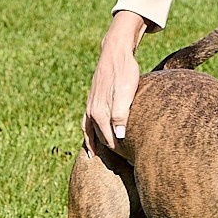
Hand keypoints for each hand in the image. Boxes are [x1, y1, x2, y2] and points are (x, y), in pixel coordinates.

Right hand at [84, 11, 149, 157]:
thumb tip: (119, 137)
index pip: (109, 141)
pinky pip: (87, 123)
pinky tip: (92, 138)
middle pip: (99, 139)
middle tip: (122, 166)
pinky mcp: (92, 100)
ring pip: (89, 132)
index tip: (131, 163)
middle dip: (109, 153)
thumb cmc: (124, 71)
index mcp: (100, 112)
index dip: (120, 153)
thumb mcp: (127, 92)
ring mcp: (90, 106)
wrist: (115, 51)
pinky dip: (88, 133)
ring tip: (98, 159)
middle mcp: (92, 112)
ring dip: (95, 146)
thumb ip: (121, 115)